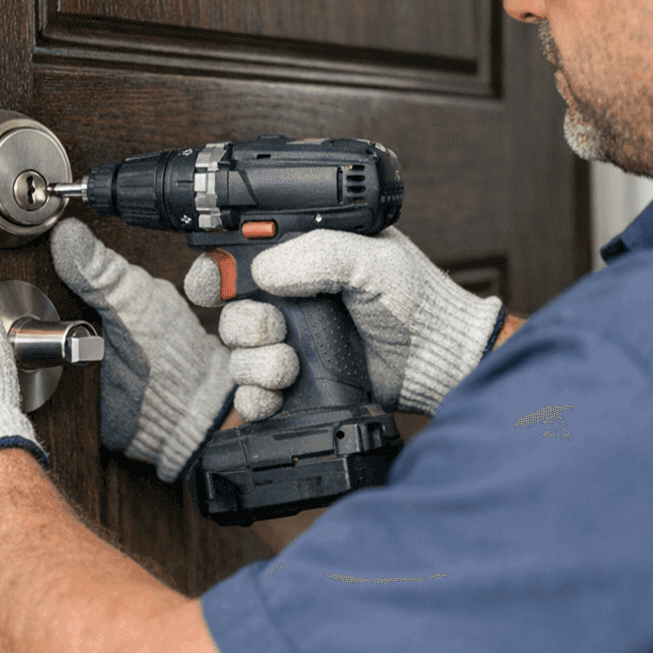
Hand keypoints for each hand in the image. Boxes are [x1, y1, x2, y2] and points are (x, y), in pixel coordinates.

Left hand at [50, 219, 295, 480]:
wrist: (159, 428)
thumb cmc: (143, 367)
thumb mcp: (122, 308)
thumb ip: (99, 269)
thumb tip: (66, 232)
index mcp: (226, 299)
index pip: (260, 273)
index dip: (238, 286)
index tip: (208, 296)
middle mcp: (253, 332)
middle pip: (282, 316)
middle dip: (251, 330)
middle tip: (227, 341)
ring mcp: (264, 369)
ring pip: (286, 357)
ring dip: (254, 369)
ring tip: (230, 376)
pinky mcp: (271, 404)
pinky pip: (283, 396)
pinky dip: (258, 400)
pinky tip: (238, 400)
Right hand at [187, 228, 504, 415]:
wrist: (440, 359)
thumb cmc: (417, 301)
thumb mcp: (371, 259)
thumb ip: (317, 254)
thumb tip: (262, 271)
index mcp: (302, 260)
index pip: (238, 259)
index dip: (215, 272)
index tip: (211, 286)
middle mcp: (291, 302)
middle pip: (229, 312)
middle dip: (243, 324)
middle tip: (275, 330)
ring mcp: (294, 346)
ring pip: (236, 356)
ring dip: (253, 364)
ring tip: (290, 365)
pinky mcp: (299, 387)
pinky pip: (251, 396)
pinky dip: (254, 398)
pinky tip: (278, 394)